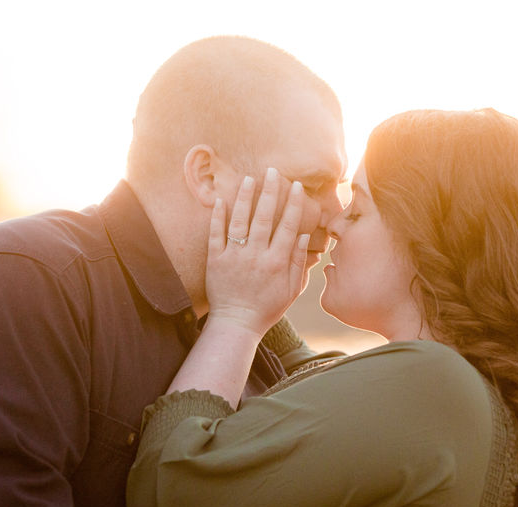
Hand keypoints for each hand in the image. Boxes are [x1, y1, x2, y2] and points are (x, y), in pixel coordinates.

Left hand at [205, 168, 308, 337]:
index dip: (292, 204)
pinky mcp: (216, 261)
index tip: (296, 186)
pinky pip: (216, 235)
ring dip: (245, 198)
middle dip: (270, 192)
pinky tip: (221, 199)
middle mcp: (256, 256)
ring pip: (240, 221)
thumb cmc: (267, 308)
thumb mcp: (291, 290)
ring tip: (249, 179)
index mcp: (277, 262)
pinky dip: (218, 217)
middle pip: (265, 218)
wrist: (237, 323)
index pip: (287, 226)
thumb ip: (298, 263)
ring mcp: (235, 257)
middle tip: (273, 171)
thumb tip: (301, 236)